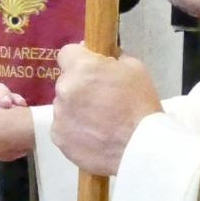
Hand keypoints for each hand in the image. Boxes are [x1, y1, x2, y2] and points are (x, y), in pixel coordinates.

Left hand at [50, 44, 162, 175]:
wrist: (141, 147)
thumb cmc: (140, 104)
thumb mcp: (134, 69)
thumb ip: (112, 59)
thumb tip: (100, 58)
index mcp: (81, 68)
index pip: (67, 53)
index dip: (80, 59)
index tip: (91, 69)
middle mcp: (64, 88)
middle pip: (67, 81)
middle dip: (80, 86)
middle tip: (100, 99)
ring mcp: (59, 114)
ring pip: (63, 105)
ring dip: (76, 109)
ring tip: (99, 122)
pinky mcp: (58, 137)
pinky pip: (62, 127)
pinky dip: (74, 130)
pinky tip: (92, 136)